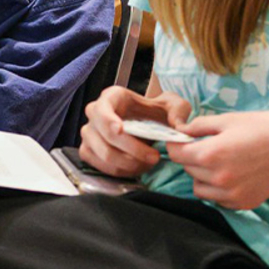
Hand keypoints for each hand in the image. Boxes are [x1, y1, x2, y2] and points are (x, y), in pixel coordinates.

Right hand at [77, 86, 191, 176]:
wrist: (147, 122)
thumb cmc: (156, 111)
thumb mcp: (173, 105)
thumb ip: (179, 111)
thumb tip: (177, 126)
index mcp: (112, 97)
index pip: (102, 110)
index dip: (108, 121)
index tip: (120, 130)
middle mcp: (95, 113)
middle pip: (104, 137)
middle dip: (131, 151)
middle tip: (154, 157)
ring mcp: (89, 133)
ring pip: (104, 155)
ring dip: (128, 164)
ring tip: (148, 163)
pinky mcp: (89, 151)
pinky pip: (101, 167)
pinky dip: (121, 171)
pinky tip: (136, 167)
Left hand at [165, 111, 268, 209]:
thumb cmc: (263, 127)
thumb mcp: (228, 120)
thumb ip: (199, 127)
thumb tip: (181, 131)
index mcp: (211, 155)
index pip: (176, 154)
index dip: (176, 144)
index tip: (181, 140)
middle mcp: (218, 179)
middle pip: (187, 170)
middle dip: (192, 157)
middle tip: (209, 146)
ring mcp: (231, 195)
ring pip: (200, 188)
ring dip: (202, 176)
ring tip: (221, 162)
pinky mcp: (244, 204)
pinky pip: (218, 199)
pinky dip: (219, 189)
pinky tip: (234, 174)